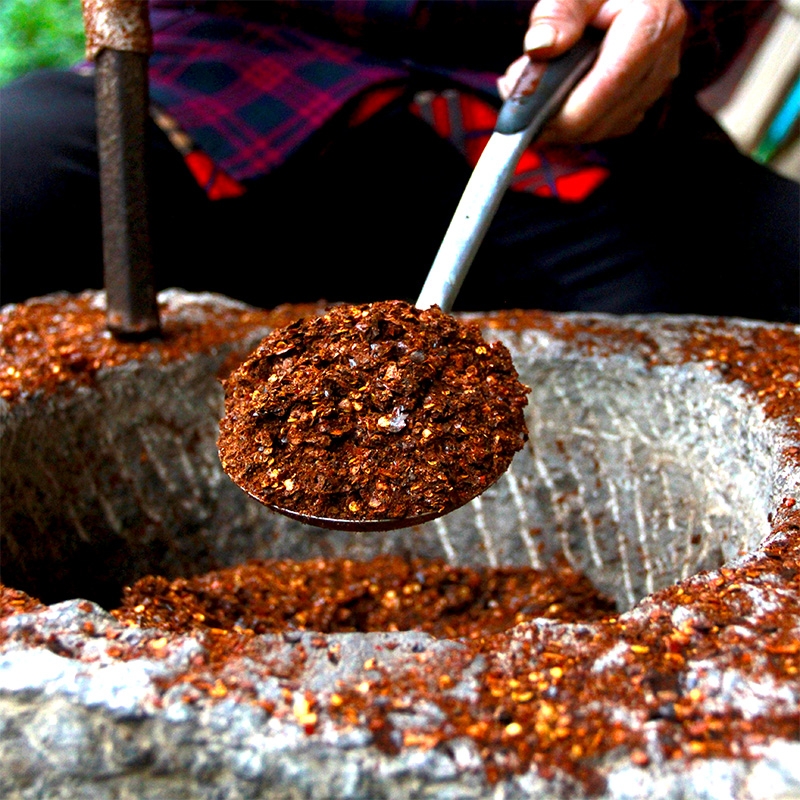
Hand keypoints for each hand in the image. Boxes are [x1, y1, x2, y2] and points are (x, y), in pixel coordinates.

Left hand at [498, 0, 686, 143]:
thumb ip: (557, 13)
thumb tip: (539, 48)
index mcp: (652, 23)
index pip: (609, 84)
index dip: (568, 113)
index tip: (528, 119)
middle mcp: (663, 59)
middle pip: (606, 117)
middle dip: (557, 121)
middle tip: (515, 103)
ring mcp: (657, 82)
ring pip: (605, 128)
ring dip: (562, 125)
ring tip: (529, 96)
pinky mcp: (645, 97)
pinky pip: (607, 126)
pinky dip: (576, 123)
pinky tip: (551, 101)